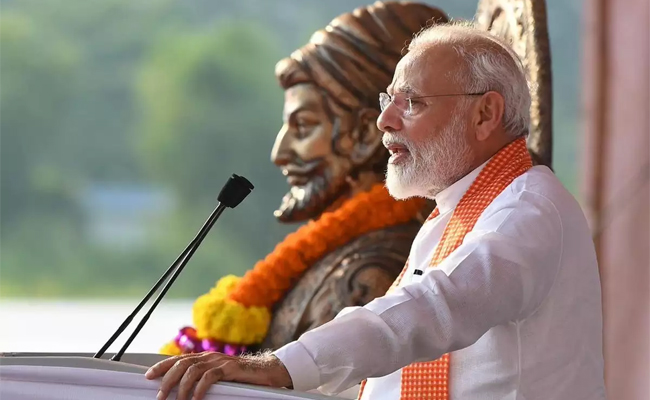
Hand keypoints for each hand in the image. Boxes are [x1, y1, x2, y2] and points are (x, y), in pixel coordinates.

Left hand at [145, 351, 292, 399]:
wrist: (267, 372)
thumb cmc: (242, 379)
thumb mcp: (219, 378)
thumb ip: (203, 380)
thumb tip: (182, 391)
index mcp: (205, 358)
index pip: (178, 359)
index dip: (162, 366)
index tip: (147, 376)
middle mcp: (210, 357)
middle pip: (182, 363)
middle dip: (167, 379)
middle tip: (160, 395)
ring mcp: (220, 362)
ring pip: (193, 370)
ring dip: (181, 386)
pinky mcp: (231, 369)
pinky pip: (210, 377)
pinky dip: (200, 388)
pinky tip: (196, 398)